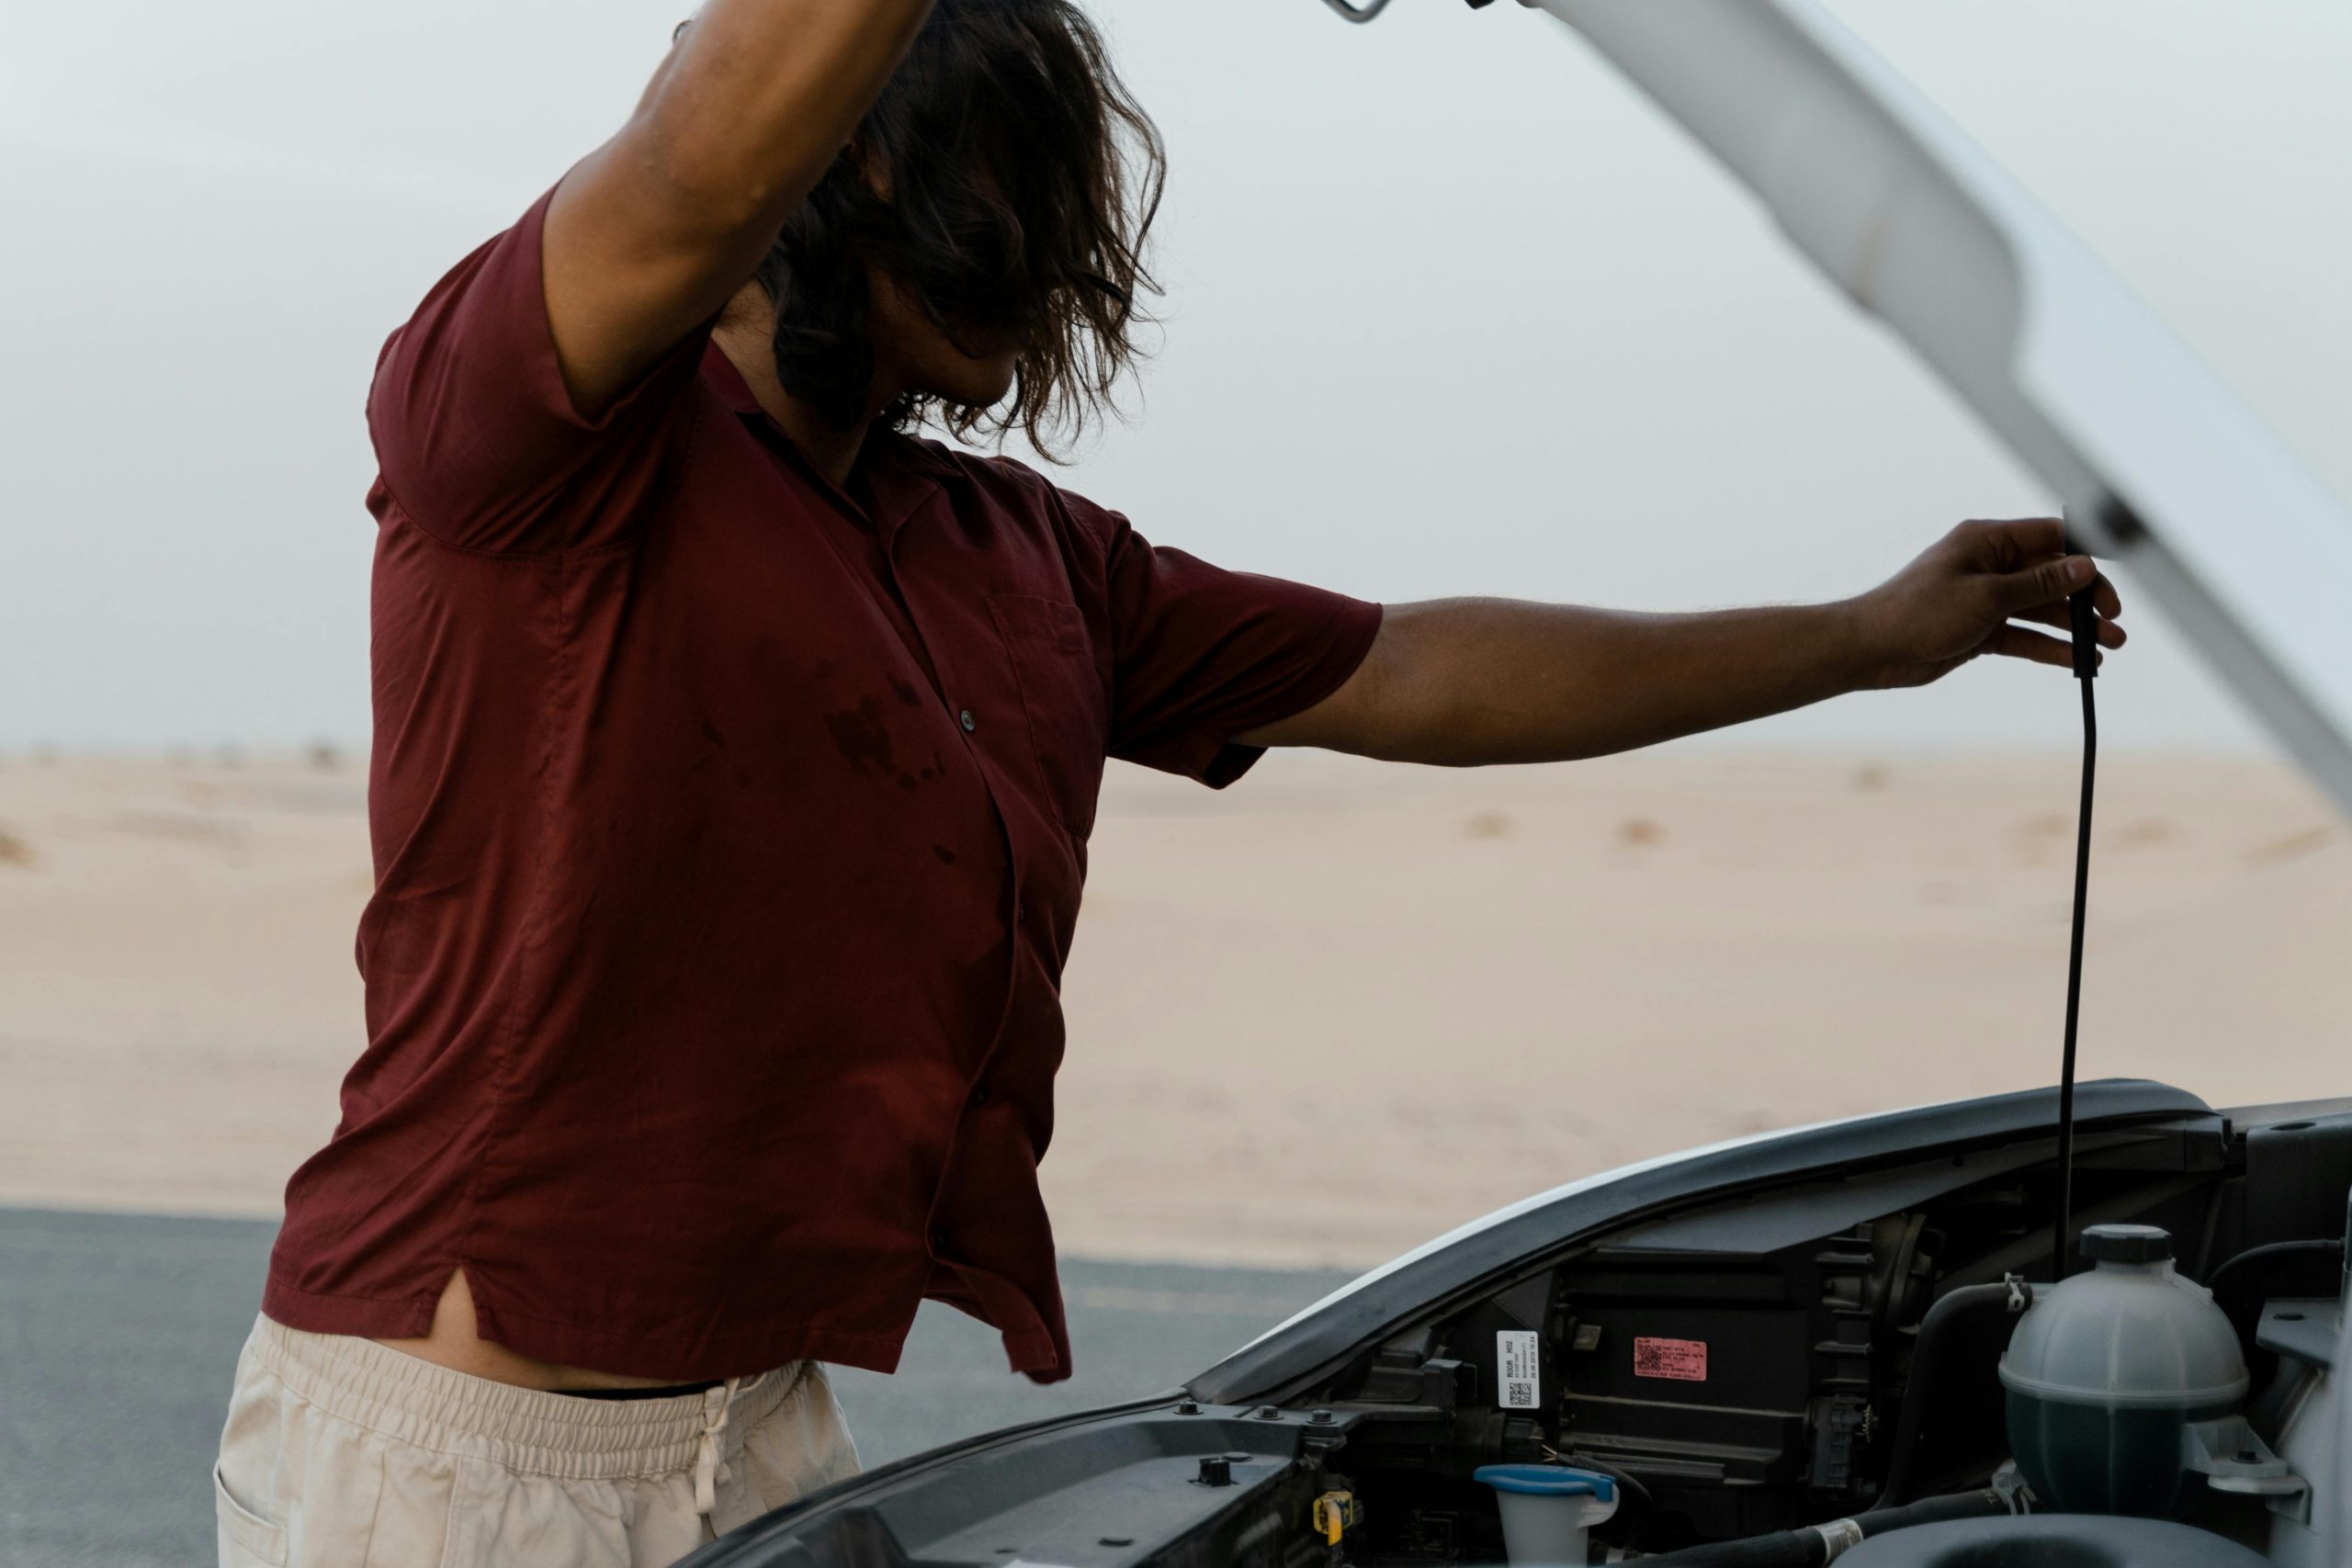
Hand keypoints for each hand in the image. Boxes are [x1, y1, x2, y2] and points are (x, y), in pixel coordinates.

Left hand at [1846, 518, 2125, 690]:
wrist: (1872, 650)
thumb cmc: (1917, 612)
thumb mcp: (1986, 596)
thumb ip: (2039, 584)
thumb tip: (2083, 566)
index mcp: (1987, 541)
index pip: (2050, 537)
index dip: (2086, 553)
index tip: (2117, 571)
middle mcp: (1989, 566)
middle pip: (2053, 577)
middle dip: (2086, 598)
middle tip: (2115, 620)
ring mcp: (1986, 599)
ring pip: (2042, 609)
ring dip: (2075, 627)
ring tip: (2111, 645)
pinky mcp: (1980, 629)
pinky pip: (2024, 635)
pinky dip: (2050, 647)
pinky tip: (2078, 661)